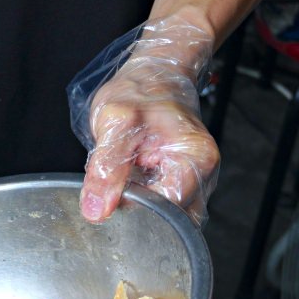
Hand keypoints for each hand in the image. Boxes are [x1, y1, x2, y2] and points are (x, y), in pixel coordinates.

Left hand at [69, 17, 217, 224]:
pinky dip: (137, 203)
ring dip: (136, 209)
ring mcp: (192, 185)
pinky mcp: (177, 187)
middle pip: (169, 222)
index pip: (167, 210)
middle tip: (112, 189)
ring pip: (163, 220)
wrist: (152, 76)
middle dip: (137, 214)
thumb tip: (96, 210)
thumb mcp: (115, 122)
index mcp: (196, 161)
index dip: (134, 209)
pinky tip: (126, 184)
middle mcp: (202, 177)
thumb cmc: (141, 91)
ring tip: (121, 180)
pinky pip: (157, 211)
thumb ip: (106, 169)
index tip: (112, 194)